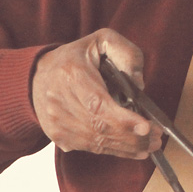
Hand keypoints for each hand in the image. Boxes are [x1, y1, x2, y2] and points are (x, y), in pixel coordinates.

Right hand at [30, 28, 163, 157]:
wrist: (37, 77)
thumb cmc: (74, 58)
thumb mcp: (102, 41)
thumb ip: (126, 54)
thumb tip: (138, 83)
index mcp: (71, 73)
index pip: (98, 103)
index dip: (123, 119)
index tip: (145, 126)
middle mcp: (60, 100)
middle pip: (100, 127)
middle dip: (132, 136)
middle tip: (156, 138)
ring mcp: (57, 122)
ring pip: (97, 142)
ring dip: (127, 147)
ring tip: (150, 145)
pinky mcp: (58, 136)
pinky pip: (91, 148)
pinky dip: (114, 150)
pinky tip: (133, 149)